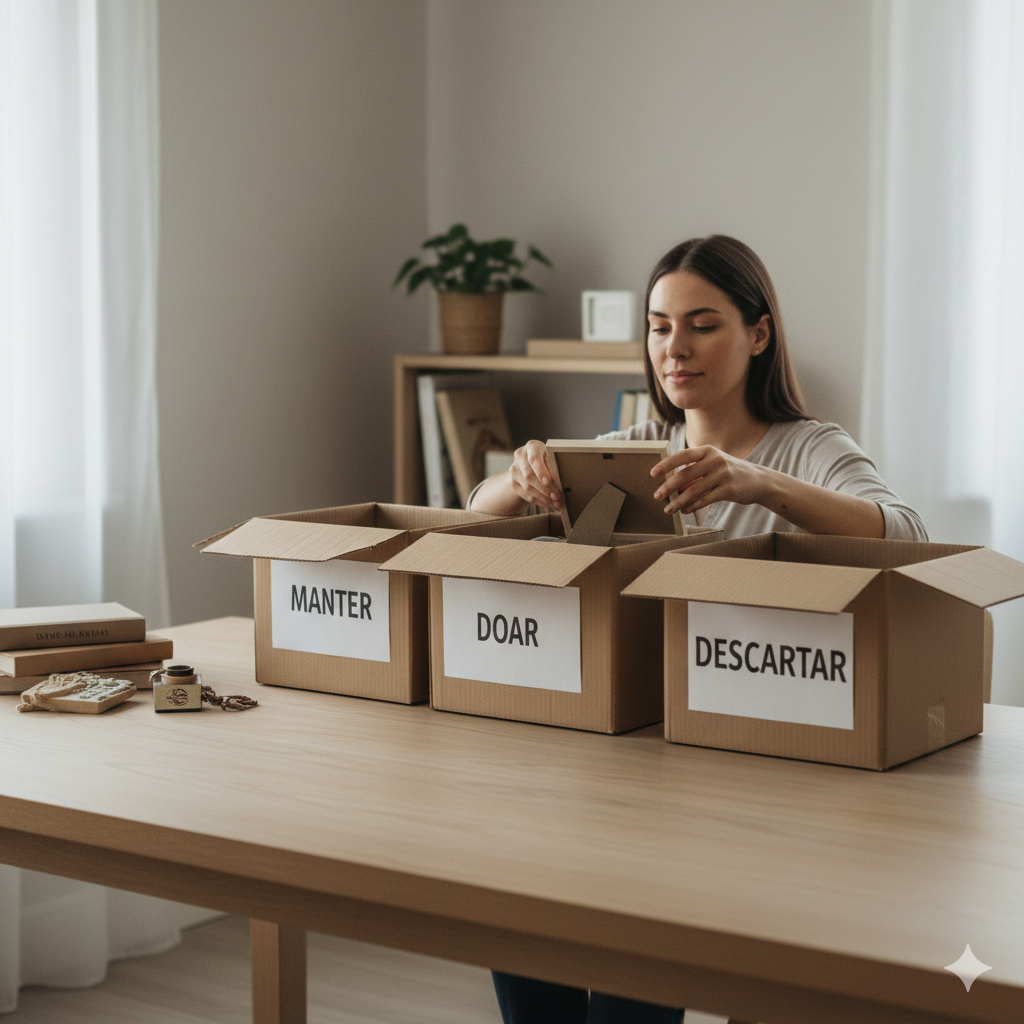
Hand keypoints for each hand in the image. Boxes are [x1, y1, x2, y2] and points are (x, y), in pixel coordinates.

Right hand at [510, 440, 562, 510]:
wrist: (528, 462)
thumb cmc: (546, 458)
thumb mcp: (550, 457)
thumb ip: (552, 467)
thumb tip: (560, 486)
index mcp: (532, 447)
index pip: (534, 459)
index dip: (540, 471)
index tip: (548, 482)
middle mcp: (520, 456)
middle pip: (529, 476)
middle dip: (545, 489)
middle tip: (557, 497)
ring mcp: (514, 470)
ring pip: (528, 487)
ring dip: (543, 498)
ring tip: (556, 504)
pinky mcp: (513, 483)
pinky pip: (525, 495)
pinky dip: (538, 502)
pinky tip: (548, 505)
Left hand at [651, 445, 767, 515]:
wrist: (758, 481)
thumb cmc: (729, 472)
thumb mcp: (713, 463)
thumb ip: (694, 469)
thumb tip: (669, 482)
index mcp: (708, 451)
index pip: (683, 455)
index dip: (666, 464)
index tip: (653, 473)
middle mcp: (715, 460)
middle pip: (685, 475)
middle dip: (668, 487)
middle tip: (656, 496)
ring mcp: (723, 475)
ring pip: (693, 491)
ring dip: (678, 502)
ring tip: (668, 509)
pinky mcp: (729, 490)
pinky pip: (705, 500)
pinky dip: (692, 507)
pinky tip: (684, 511)